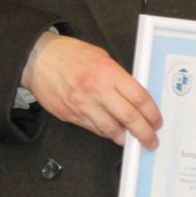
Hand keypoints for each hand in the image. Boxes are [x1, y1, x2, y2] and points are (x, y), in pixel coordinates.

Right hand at [21, 32, 161, 148]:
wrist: (38, 59)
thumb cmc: (71, 55)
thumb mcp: (103, 58)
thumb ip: (119, 77)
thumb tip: (135, 96)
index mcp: (109, 73)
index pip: (139, 98)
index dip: (152, 113)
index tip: (157, 122)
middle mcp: (97, 91)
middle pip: (128, 117)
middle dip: (144, 133)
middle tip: (151, 141)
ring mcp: (82, 105)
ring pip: (110, 129)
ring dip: (125, 137)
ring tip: (134, 141)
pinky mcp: (70, 115)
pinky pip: (93, 129)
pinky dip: (106, 133)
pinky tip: (114, 134)